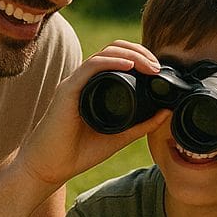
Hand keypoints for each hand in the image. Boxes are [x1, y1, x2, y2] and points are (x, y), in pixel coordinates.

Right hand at [18, 41, 168, 189]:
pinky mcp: (67, 90)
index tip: (159, 70)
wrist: (49, 167)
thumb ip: (141, 125)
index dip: (141, 57)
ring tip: (150, 66)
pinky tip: (129, 65)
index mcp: (96, 86)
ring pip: (105, 53)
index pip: (119, 58)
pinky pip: (91, 67)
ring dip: (131, 54)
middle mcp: (85, 80)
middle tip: (158, 67)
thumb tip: (167, 112)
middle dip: (140, 51)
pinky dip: (112, 62)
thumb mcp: (119, 137)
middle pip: (114, 50)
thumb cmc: (78, 152)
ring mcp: (75, 82)